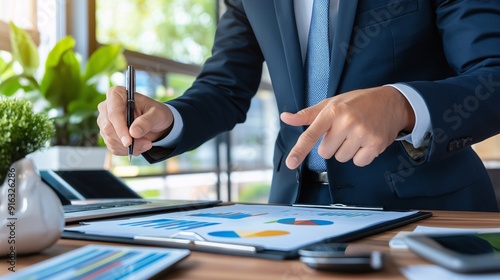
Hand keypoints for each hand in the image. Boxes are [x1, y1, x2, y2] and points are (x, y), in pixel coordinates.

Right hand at [97, 86, 173, 155]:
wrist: (155, 123)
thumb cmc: (156, 113)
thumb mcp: (157, 114)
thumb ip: (146, 121)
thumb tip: (133, 132)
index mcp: (117, 94)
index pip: (113, 112)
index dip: (120, 128)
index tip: (129, 142)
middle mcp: (106, 107)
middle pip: (108, 127)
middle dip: (127, 140)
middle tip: (147, 144)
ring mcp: (104, 122)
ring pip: (110, 140)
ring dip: (130, 147)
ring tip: (146, 144)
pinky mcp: (106, 135)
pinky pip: (113, 147)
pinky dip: (127, 151)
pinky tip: (138, 146)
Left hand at [281, 86, 414, 167]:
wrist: (391, 102)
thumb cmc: (357, 102)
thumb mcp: (331, 103)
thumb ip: (308, 114)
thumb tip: (285, 117)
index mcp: (332, 111)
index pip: (311, 134)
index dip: (299, 150)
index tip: (291, 163)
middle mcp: (346, 122)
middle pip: (325, 152)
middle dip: (332, 145)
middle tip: (344, 131)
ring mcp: (362, 134)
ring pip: (341, 158)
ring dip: (347, 150)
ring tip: (356, 134)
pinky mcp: (375, 144)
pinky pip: (358, 162)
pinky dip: (361, 156)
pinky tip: (366, 141)